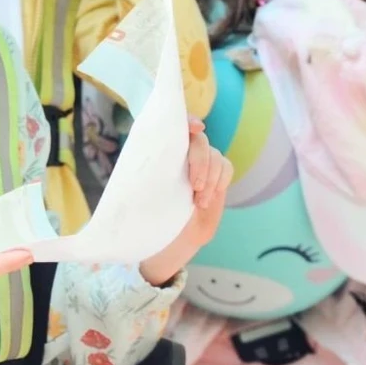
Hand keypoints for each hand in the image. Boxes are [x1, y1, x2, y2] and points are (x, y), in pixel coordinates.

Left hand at [140, 120, 234, 285]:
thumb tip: (140, 166)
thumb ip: (145, 180)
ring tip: (199, 200)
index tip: (195, 128)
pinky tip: (206, 200)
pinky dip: (218, 182)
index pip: (175, 126)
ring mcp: (201, 165)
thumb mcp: (142, 200)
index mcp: (162, 154)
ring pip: (214, 155)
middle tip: (195, 186)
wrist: (173, 243)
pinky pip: (225, 167)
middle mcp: (182, 155)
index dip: (187, 121)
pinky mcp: (217, 177)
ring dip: (210, 177)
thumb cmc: (152, 220)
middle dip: (200, 160)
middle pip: (199, 140)